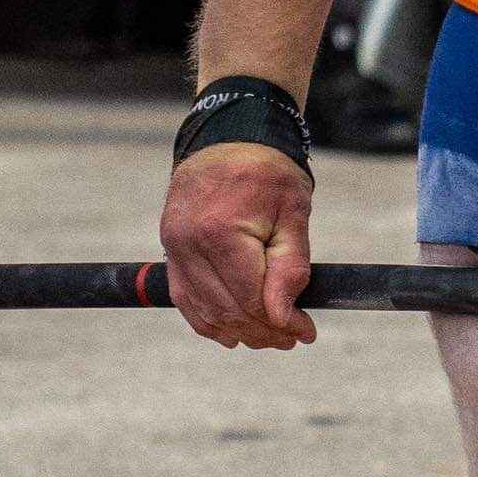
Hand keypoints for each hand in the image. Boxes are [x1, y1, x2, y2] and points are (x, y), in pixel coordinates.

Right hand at [159, 141, 315, 350]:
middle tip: (292, 338)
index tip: (307, 331)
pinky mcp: (170, 251)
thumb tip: (284, 316)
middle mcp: (190, 244)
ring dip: (239, 331)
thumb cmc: (267, 173)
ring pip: (206, 312)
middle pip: (228, 311)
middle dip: (264, 332)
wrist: (229, 139)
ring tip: (270, 336)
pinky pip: (186, 300)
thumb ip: (290, 267)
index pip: (253, 299)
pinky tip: (233, 331)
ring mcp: (175, 249)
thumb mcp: (293, 213)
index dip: (282, 323)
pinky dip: (210, 321)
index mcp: (222, 232)